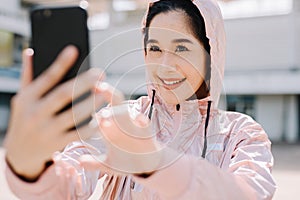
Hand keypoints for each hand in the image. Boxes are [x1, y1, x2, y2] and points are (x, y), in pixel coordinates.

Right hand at [4, 46, 104, 179]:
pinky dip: (91, 126)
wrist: (19, 154)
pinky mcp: (57, 143)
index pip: (46, 78)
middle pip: (63, 95)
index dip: (60, 63)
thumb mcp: (21, 98)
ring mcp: (46, 130)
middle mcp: (35, 114)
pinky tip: (102, 116)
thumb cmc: (24, 119)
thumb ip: (27, 75)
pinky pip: (78, 133)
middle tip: (100, 73)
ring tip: (105, 93)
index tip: (74, 49)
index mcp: (27, 98)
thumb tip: (30, 51)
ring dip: (91, 104)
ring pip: (73, 115)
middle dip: (83, 83)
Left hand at [80, 83, 161, 174]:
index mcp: (110, 127)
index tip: (85, 116)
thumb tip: (80, 162)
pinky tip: (138, 120)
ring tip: (104, 117)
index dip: (92, 113)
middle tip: (97, 88)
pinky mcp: (146, 132)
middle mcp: (121, 122)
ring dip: (117, 111)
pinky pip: (144, 123)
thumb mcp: (108, 164)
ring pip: (126, 111)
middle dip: (107, 93)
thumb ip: (94, 163)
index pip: (100, 113)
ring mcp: (134, 125)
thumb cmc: (126, 161)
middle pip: (114, 101)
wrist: (146, 166)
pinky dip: (141, 120)